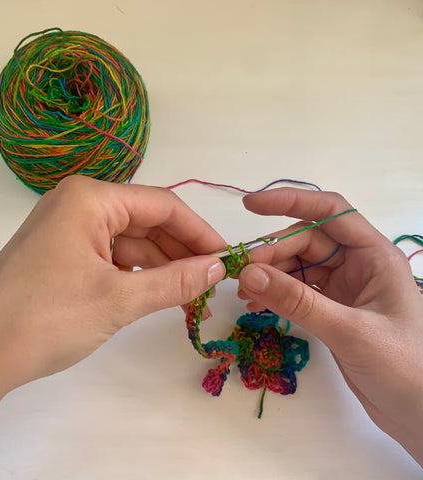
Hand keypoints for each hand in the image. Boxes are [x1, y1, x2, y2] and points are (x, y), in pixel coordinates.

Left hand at [0, 176, 225, 402]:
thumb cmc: (48, 319)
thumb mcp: (119, 299)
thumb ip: (175, 281)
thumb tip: (219, 267)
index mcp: (91, 198)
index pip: (162, 205)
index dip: (199, 232)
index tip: (226, 258)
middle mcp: (80, 204)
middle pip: (147, 221)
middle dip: (180, 252)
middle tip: (210, 283)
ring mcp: (69, 228)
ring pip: (130, 241)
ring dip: (160, 266)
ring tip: (188, 296)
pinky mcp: (63, 252)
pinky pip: (112, 255)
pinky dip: (136, 273)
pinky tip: (156, 294)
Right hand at [237, 188, 422, 466]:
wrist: (422, 413)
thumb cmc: (405, 366)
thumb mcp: (349, 330)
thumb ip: (298, 301)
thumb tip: (248, 274)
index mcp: (373, 254)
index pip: (329, 211)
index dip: (289, 201)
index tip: (251, 205)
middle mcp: (357, 264)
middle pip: (305, 242)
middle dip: (272, 253)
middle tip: (242, 274)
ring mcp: (343, 288)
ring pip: (298, 267)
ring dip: (270, 275)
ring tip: (244, 293)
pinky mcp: (332, 310)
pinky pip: (297, 292)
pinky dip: (276, 295)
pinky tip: (257, 305)